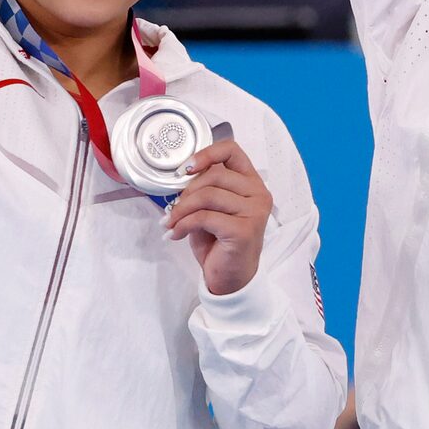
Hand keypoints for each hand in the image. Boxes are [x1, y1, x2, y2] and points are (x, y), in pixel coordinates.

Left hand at [166, 136, 275, 296]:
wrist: (231, 279)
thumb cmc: (220, 243)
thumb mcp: (211, 210)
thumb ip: (204, 190)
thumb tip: (179, 180)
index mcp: (252, 183)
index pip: (232, 150)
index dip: (206, 153)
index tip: (186, 168)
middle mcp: (258, 194)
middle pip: (214, 175)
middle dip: (186, 192)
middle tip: (173, 210)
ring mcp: (254, 212)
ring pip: (207, 195)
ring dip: (181, 209)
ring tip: (171, 223)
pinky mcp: (244, 230)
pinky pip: (204, 217)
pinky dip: (183, 224)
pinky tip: (177, 234)